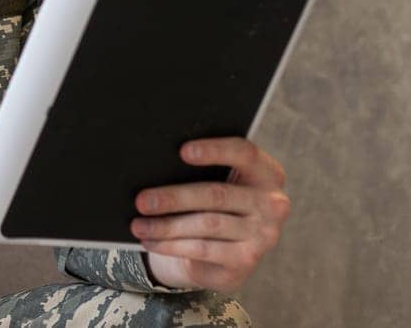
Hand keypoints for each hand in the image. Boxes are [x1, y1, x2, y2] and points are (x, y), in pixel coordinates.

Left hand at [132, 137, 290, 291]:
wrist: (229, 250)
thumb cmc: (215, 202)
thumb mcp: (215, 181)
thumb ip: (198, 169)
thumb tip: (154, 165)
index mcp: (266, 172)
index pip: (244, 152)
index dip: (214, 150)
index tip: (183, 151)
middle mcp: (272, 203)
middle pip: (216, 194)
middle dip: (174, 197)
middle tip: (141, 201)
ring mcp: (264, 234)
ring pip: (207, 224)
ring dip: (166, 226)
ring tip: (138, 225)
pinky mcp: (247, 259)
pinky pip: (204, 249)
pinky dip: (172, 245)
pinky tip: (151, 241)